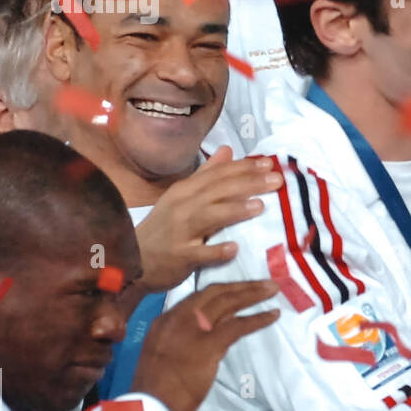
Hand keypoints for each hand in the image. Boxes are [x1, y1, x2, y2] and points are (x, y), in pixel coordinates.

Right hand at [132, 281, 279, 410]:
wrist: (151, 405)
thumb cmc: (157, 387)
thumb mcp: (164, 351)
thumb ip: (183, 336)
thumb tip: (209, 330)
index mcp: (166, 319)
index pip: (199, 296)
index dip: (223, 289)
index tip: (240, 287)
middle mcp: (179, 318)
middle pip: (215, 293)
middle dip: (242, 286)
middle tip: (264, 284)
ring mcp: (194, 329)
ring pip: (228, 302)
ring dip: (253, 294)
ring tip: (272, 290)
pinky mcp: (209, 344)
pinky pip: (239, 325)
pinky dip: (258, 318)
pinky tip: (272, 315)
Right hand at [136, 148, 282, 293]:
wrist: (134, 259)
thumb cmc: (164, 228)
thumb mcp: (182, 198)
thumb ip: (206, 175)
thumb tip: (228, 150)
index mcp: (184, 191)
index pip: (217, 174)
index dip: (243, 167)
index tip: (270, 163)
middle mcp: (181, 207)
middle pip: (217, 191)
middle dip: (248, 183)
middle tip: (277, 180)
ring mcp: (179, 232)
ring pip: (208, 217)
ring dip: (234, 211)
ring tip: (260, 206)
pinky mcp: (179, 257)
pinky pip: (199, 253)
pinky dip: (216, 251)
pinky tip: (234, 249)